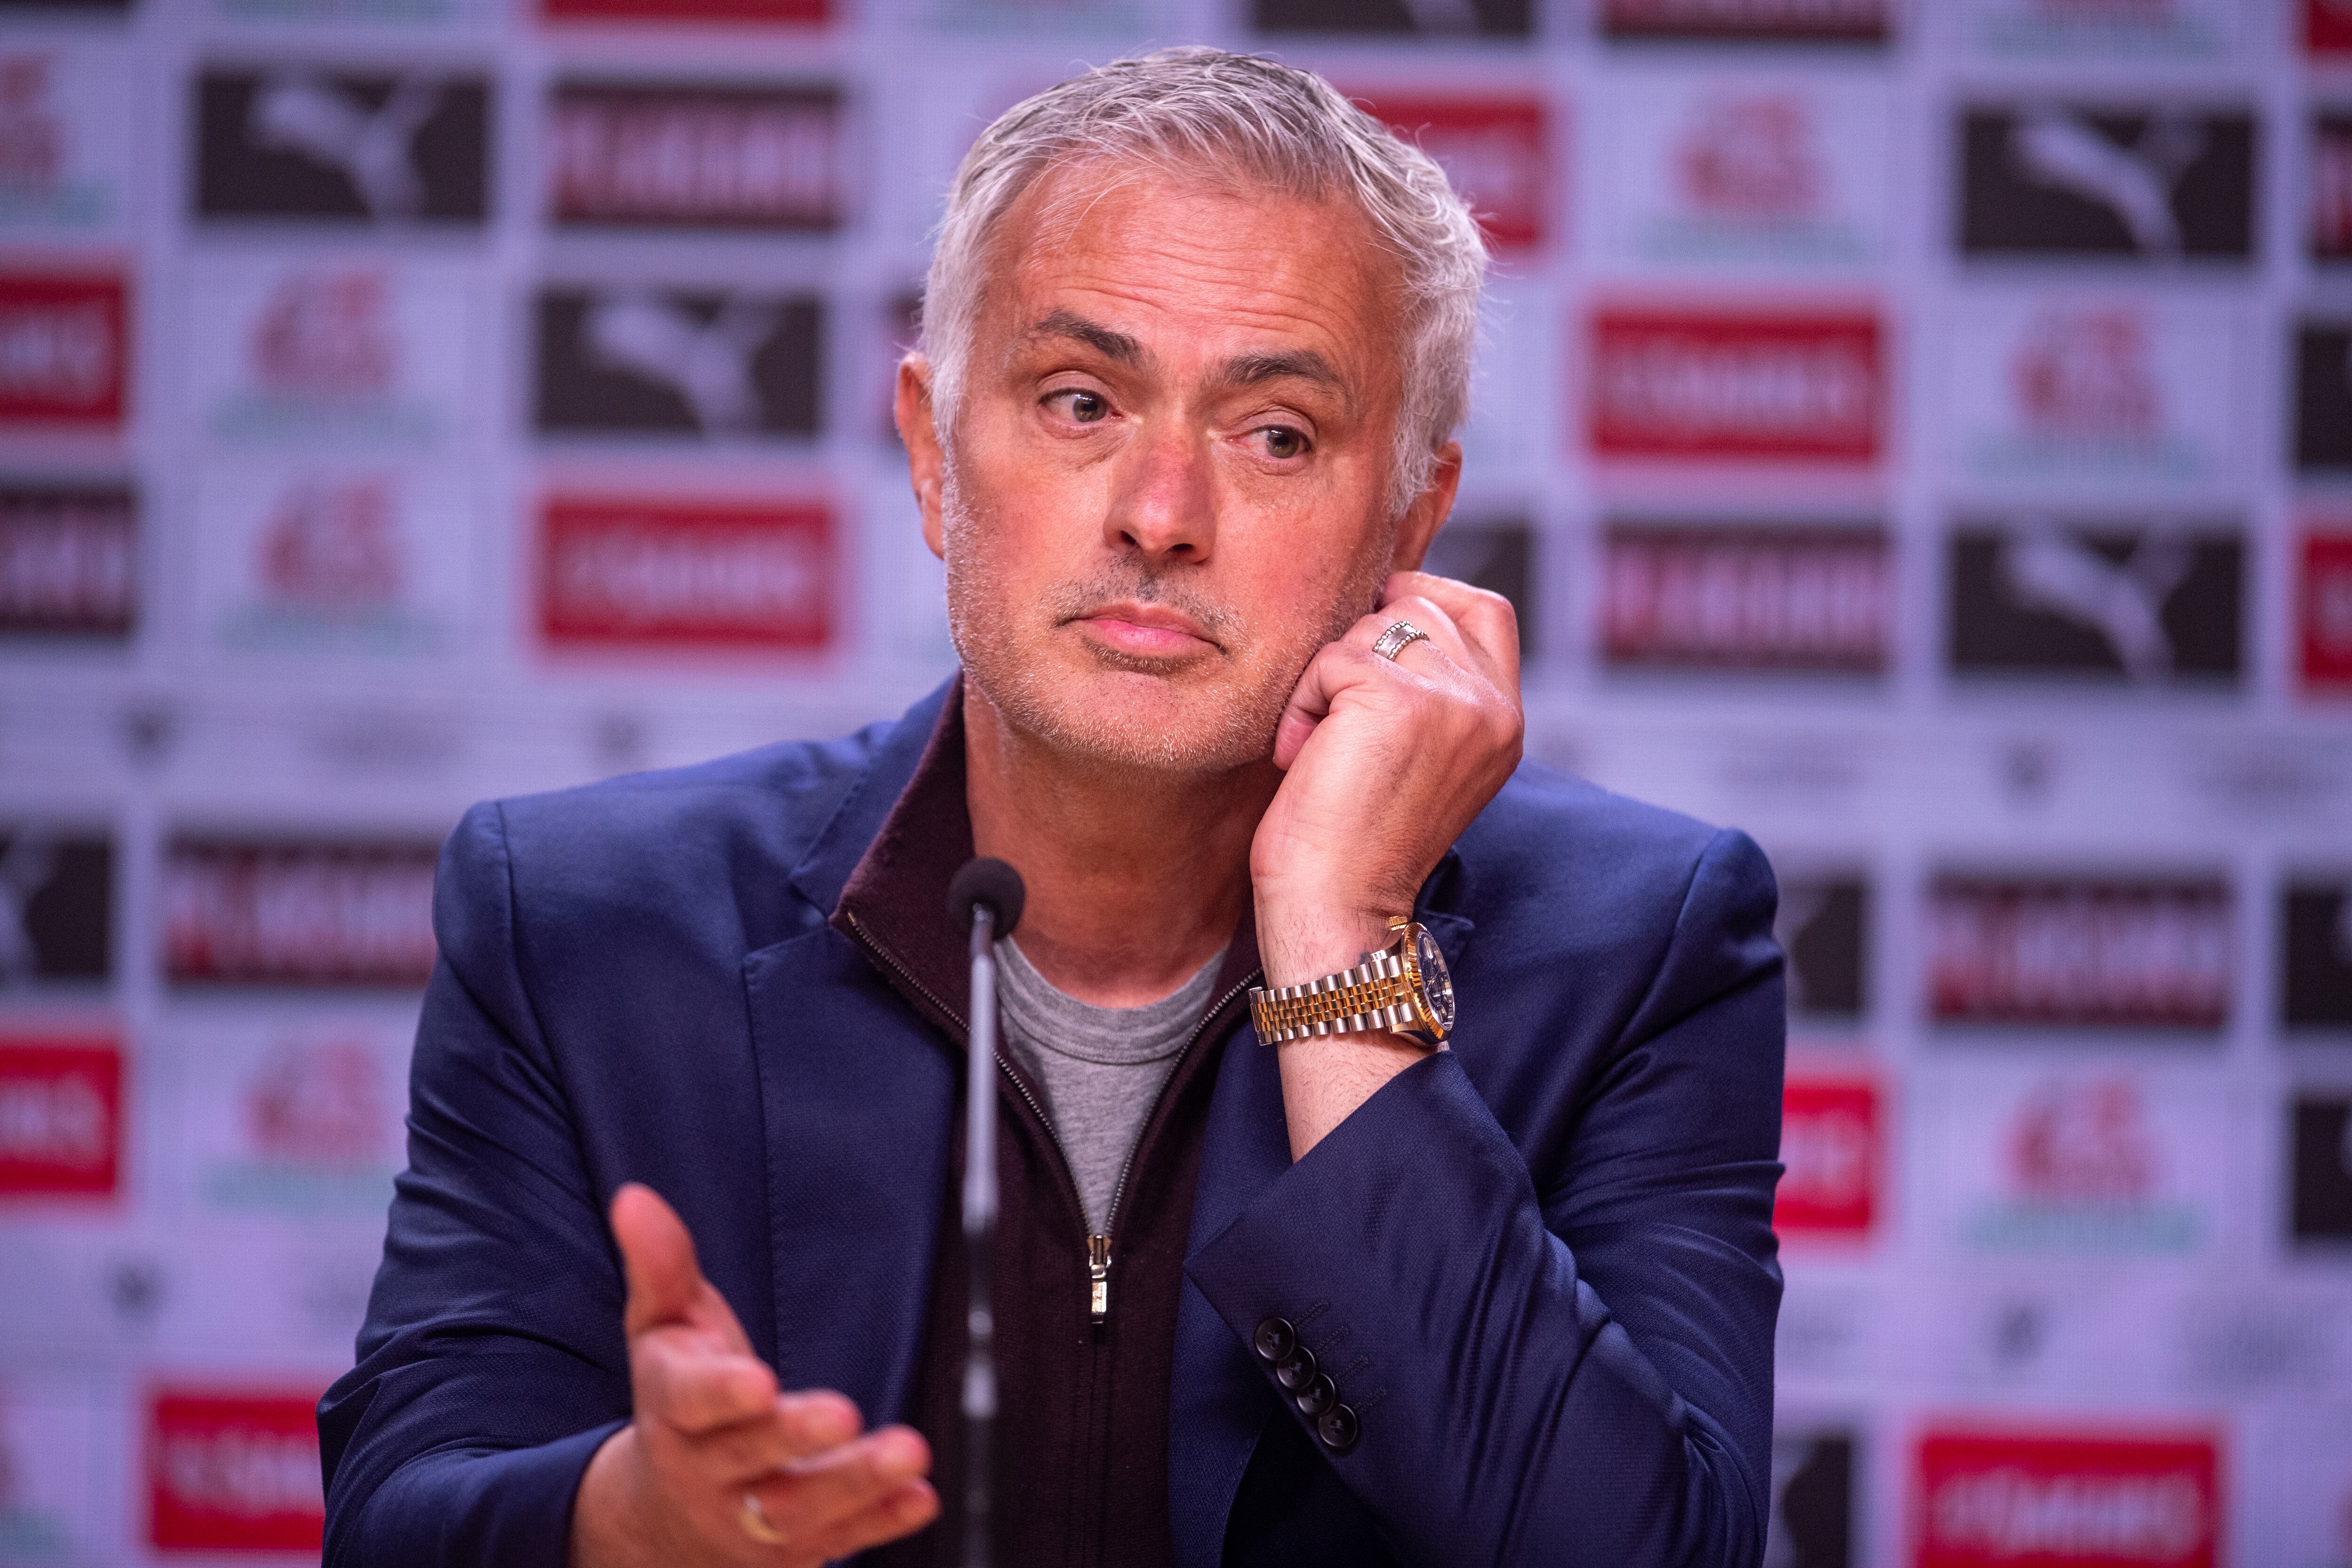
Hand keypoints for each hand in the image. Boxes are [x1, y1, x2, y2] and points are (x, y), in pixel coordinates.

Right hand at [571, 1184, 937, 1567]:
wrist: (664, 1517)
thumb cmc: (678, 1398)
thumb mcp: (663, 1330)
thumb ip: (661, 1267)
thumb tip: (636, 1199)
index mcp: (671, 1410)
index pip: (688, 1402)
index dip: (720, 1393)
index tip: (759, 1381)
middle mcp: (707, 1471)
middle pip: (748, 1457)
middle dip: (795, 1437)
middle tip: (843, 1412)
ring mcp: (750, 1518)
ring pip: (797, 1511)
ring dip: (855, 1484)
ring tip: (908, 1452)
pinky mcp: (794, 1551)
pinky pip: (838, 1543)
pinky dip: (879, 1522)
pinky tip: (919, 1497)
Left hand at [1249, 571, 1521, 1154]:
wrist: (1336, 913)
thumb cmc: (1353, 841)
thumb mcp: (1419, 754)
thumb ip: (1431, 688)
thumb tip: (1386, 603)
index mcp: (1505, 719)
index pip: (1482, 607)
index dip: (1419, 607)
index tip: (1369, 661)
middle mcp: (1492, 705)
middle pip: (1416, 605)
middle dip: (1359, 652)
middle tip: (1340, 732)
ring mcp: (1453, 699)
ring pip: (1369, 625)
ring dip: (1326, 679)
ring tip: (1324, 750)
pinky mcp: (1399, 699)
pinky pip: (1330, 658)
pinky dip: (1302, 704)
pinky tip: (1304, 758)